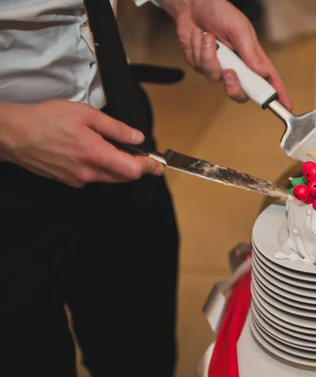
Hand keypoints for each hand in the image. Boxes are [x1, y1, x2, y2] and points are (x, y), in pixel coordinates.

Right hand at [0, 100, 163, 187]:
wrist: (14, 135)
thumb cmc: (45, 120)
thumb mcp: (85, 114)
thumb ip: (115, 128)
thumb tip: (137, 137)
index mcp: (95, 154)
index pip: (132, 170)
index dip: (148, 168)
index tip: (158, 165)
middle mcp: (87, 172)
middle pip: (123, 177)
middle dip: (136, 167)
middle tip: (143, 157)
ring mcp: (77, 179)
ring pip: (109, 178)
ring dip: (118, 167)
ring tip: (116, 150)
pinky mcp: (68, 181)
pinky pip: (93, 177)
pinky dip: (101, 168)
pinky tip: (93, 153)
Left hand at [171, 0, 292, 109]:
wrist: (192, 5)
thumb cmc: (220, 11)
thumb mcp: (239, 28)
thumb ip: (249, 51)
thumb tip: (262, 72)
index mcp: (253, 57)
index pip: (269, 79)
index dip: (278, 94)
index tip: (286, 106)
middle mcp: (238, 66)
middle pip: (242, 92)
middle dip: (234, 86)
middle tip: (229, 72)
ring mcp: (220, 67)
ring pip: (216, 78)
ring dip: (209, 56)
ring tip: (207, 36)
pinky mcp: (203, 65)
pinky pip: (200, 67)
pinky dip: (197, 50)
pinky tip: (199, 37)